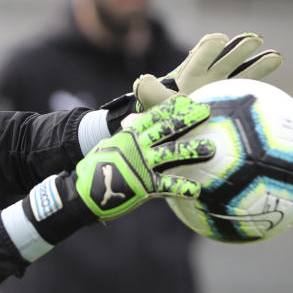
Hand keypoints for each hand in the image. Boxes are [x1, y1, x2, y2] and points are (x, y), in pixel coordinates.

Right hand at [8, 95, 214, 257]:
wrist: (80, 193)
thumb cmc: (95, 170)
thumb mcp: (110, 148)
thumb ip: (128, 137)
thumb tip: (137, 124)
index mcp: (127, 135)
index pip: (153, 116)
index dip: (172, 107)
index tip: (189, 99)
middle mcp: (136, 146)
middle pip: (166, 129)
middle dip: (187, 119)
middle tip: (207, 111)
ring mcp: (140, 165)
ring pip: (171, 153)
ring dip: (193, 150)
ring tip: (212, 148)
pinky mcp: (143, 186)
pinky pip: (167, 186)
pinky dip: (183, 187)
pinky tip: (198, 190)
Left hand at [134, 32, 282, 108]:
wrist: (175, 137)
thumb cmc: (166, 118)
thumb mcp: (156, 104)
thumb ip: (150, 92)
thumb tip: (143, 80)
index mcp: (190, 75)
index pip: (200, 57)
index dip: (208, 49)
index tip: (219, 41)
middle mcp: (209, 78)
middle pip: (225, 60)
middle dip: (237, 51)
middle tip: (253, 40)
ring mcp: (224, 88)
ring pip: (242, 73)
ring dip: (257, 64)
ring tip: (274, 56)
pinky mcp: (235, 100)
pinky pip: (250, 89)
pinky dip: (263, 83)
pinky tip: (277, 73)